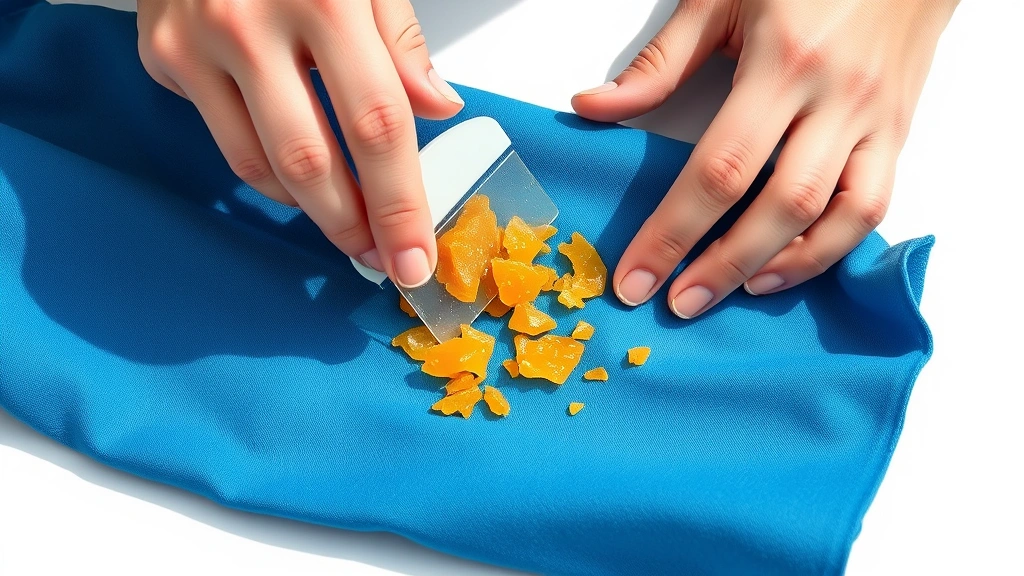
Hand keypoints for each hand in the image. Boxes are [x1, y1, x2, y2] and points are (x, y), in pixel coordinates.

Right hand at [137, 0, 464, 287]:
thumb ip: (401, 40)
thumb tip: (438, 109)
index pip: (378, 126)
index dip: (401, 203)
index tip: (415, 256)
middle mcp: (253, 23)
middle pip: (313, 161)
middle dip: (354, 226)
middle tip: (381, 259)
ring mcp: (199, 43)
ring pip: (262, 166)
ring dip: (313, 212)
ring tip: (349, 228)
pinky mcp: (164, 56)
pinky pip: (226, 143)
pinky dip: (270, 174)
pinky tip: (302, 180)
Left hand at [572, 0, 957, 317]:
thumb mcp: (721, 0)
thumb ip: (660, 63)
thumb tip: (594, 108)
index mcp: (781, 62)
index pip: (718, 169)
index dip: (673, 232)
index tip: (636, 276)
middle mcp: (834, 97)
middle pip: (776, 205)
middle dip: (720, 266)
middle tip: (676, 304)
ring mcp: (873, 119)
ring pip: (835, 215)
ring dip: (781, 268)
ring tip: (730, 292)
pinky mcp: (896, 133)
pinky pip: (873, 205)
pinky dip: (831, 247)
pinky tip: (788, 265)